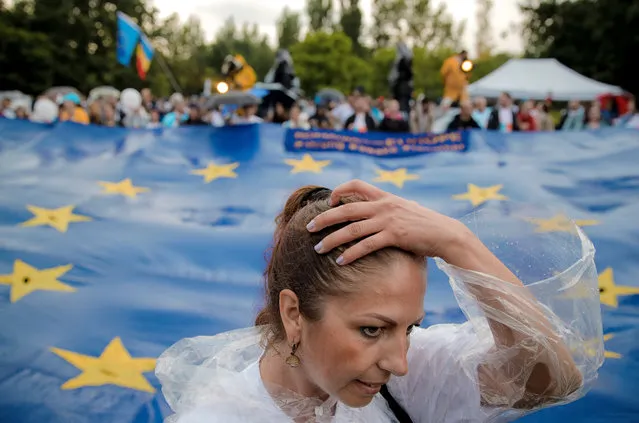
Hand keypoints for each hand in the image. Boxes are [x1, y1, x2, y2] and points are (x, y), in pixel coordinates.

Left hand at [307, 180, 470, 264]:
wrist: (445, 233)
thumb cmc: (424, 224)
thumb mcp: (404, 209)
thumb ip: (387, 209)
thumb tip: (372, 214)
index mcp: (385, 197)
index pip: (357, 184)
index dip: (340, 190)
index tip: (329, 201)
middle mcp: (384, 206)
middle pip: (346, 209)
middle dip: (325, 218)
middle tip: (309, 228)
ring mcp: (388, 220)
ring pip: (352, 229)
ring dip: (332, 239)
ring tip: (318, 248)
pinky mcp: (394, 235)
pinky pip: (367, 245)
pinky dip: (351, 253)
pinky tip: (340, 261)